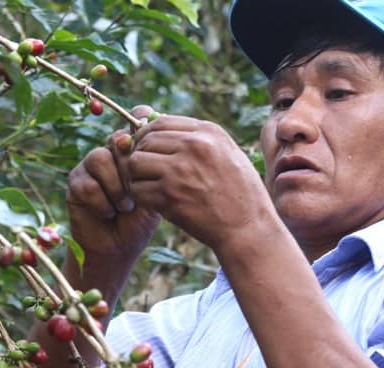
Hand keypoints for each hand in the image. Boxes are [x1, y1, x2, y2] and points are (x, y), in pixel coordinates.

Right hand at [66, 106, 160, 262]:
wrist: (118, 248)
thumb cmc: (140, 221)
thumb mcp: (155, 192)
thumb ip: (153, 168)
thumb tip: (154, 141)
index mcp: (133, 151)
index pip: (135, 119)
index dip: (140, 121)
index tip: (148, 136)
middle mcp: (111, 153)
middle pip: (117, 139)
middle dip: (129, 167)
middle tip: (136, 192)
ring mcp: (91, 166)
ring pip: (100, 158)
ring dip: (116, 187)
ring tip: (124, 207)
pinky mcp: (76, 183)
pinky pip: (88, 184)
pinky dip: (102, 203)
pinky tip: (108, 214)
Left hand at [125, 115, 276, 255]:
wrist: (248, 228)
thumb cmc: (241, 193)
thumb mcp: (229, 153)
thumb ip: (201, 139)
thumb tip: (165, 129)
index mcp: (208, 132)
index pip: (160, 122)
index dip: (147, 134)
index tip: (146, 147)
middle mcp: (193, 146)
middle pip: (145, 140)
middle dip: (140, 154)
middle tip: (145, 170)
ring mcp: (179, 171)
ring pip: (135, 163)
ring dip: (137, 175)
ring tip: (149, 185)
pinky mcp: (170, 197)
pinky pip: (138, 189)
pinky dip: (141, 196)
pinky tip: (154, 201)